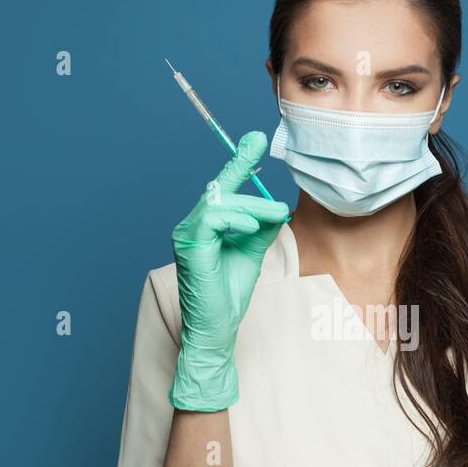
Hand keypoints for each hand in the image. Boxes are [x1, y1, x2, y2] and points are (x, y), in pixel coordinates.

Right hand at [169, 131, 288, 410]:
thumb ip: (260, 229)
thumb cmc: (228, 294)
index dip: (240, 161)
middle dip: (255, 197)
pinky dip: (234, 219)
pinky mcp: (190, 247)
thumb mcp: (252, 253)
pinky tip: (251, 227)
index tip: (257, 137)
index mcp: (206, 225)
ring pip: (221, 202)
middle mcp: (192, 225)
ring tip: (273, 218)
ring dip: (252, 208)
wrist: (217, 328)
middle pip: (224, 192)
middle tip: (280, 209)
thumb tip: (276, 208)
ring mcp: (187, 235)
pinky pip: (212, 219)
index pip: (224, 187)